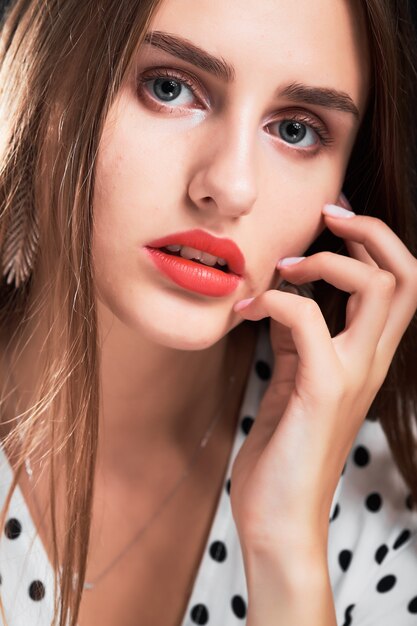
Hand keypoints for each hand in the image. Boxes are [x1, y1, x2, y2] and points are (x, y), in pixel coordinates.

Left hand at [229, 201, 416, 557]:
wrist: (279, 518)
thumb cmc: (285, 452)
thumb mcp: (293, 383)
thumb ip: (298, 343)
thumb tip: (285, 302)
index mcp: (364, 359)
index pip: (396, 285)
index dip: (371, 243)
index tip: (328, 224)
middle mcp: (369, 362)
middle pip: (406, 276)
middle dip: (370, 232)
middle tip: (327, 215)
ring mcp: (352, 375)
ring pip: (378, 287)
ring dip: (326, 260)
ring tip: (283, 264)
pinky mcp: (322, 389)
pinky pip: (306, 319)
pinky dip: (273, 301)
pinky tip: (244, 310)